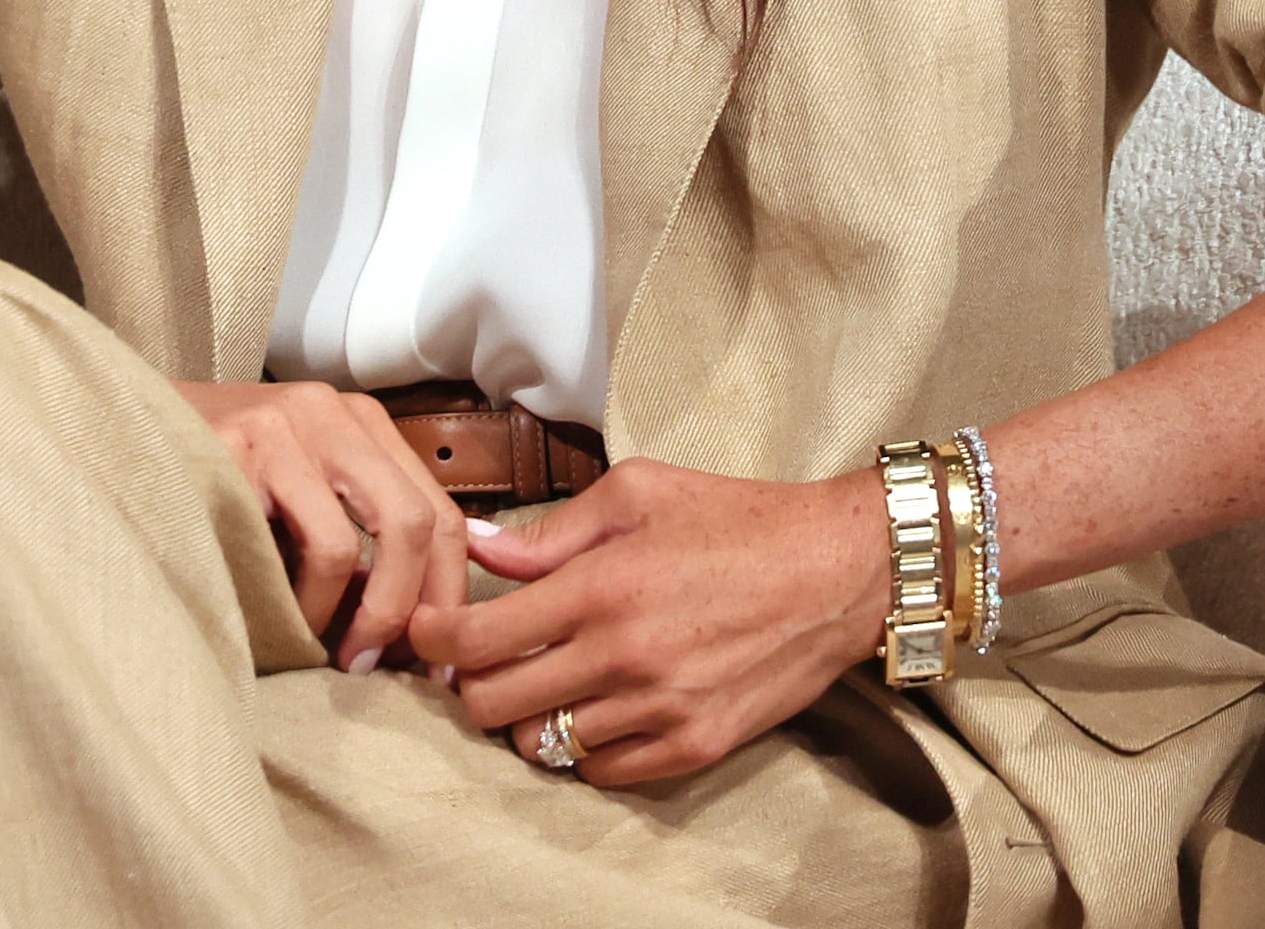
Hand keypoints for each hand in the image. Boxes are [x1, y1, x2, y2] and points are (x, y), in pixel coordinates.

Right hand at [173, 381, 468, 676]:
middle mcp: (336, 414)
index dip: (449, 593)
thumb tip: (417, 625)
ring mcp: (293, 426)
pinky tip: (283, 618)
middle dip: (412, 610)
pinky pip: (317, 543)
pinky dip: (311, 600)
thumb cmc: (212, 485)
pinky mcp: (249, 450)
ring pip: (378, 535)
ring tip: (328, 652)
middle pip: (423, 522)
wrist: (114, 432)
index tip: (435, 661)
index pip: (441, 511)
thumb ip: (355, 535)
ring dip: (361, 614)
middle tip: (379, 667)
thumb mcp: (296, 496)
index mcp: (361, 424)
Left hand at [407, 459, 885, 785]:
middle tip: (485, 662)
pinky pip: (603, 772)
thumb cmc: (739, 518)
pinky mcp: (694, 745)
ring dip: (531, 718)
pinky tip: (600, 708)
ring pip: (544, 746)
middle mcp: (621, 657)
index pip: (475, 641)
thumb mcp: (639, 492)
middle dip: (471, 686)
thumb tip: (480, 549)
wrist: (839, 571)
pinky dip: (587, 748)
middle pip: (493, 707)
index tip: (425, 633)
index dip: (431, 642)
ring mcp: (658, 710)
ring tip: (548, 683)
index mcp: (600, 587)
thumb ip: (552, 531)